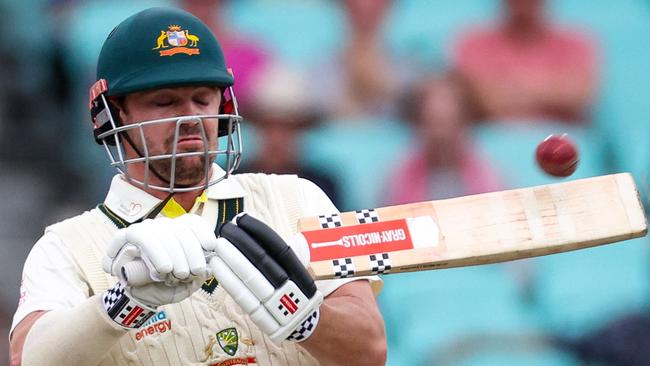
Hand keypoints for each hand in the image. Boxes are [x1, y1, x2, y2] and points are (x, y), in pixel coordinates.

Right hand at [101, 214, 217, 327]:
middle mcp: (162, 227)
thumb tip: (209, 269)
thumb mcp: (184, 287)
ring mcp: (144, 230)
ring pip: (162, 233)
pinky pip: (142, 237)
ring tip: (174, 274)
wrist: (136, 297)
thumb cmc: (163, 287)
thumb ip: (198, 278)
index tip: (210, 247)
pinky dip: (155, 253)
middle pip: (181, 230)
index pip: (192, 223)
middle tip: (192, 273)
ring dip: (172, 255)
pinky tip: (162, 269)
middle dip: (191, 253)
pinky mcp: (125, 236)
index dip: (203, 232)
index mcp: (179, 234)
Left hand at [209, 213, 322, 341]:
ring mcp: (278, 305)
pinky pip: (243, 298)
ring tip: (218, 245)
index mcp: (301, 272)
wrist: (303, 325)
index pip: (279, 247)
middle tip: (225, 228)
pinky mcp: (263, 319)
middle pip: (263, 261)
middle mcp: (292, 287)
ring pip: (251, 279)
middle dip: (241, 242)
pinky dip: (229, 281)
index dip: (260, 232)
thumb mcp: (298, 270)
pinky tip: (216, 266)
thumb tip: (255, 231)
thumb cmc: (294, 290)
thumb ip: (281, 254)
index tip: (242, 219)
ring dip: (232, 260)